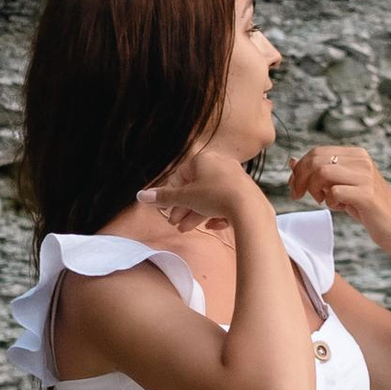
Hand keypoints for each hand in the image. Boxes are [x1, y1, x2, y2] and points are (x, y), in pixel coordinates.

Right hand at [149, 140, 270, 232]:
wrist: (250, 209)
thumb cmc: (216, 197)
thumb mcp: (186, 198)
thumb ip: (164, 197)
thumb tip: (140, 195)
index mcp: (205, 159)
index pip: (181, 175)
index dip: (172, 194)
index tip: (167, 209)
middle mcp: (221, 164)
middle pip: (196, 189)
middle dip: (184, 208)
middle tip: (175, 224)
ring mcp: (235, 178)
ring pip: (210, 198)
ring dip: (197, 215)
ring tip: (187, 230)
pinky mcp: (246, 193)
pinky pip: (226, 203)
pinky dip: (217, 215)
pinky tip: (214, 226)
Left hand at [285, 141, 390, 244]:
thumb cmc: (367, 208)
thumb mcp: (341, 186)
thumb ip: (320, 173)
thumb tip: (292, 161)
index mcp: (356, 154)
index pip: (317, 152)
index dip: (300, 169)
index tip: (294, 186)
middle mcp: (362, 160)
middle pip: (316, 160)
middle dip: (300, 179)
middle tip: (299, 196)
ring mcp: (366, 176)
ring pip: (322, 173)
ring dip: (314, 189)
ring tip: (322, 200)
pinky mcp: (367, 194)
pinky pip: (334, 191)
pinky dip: (330, 201)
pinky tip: (338, 207)